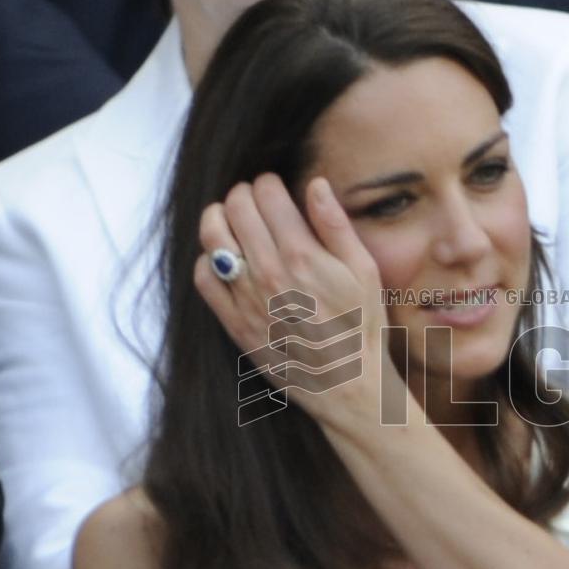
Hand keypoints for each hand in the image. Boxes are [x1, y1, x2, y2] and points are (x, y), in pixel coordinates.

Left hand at [195, 174, 397, 429]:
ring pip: (212, 236)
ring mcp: (246, 298)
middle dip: (243, 194)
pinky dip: (208, 260)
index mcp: (302, 254)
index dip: (269, 183)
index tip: (275, 188)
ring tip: (232, 220)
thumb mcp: (364, 271)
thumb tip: (315, 184)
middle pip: (235, 207)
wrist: (346, 385)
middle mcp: (268, 272)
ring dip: (218, 218)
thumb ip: (336, 225)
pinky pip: (203, 277)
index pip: (266, 193)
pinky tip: (227, 260)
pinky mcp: (234, 322)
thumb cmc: (361, 327)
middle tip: (254, 201)